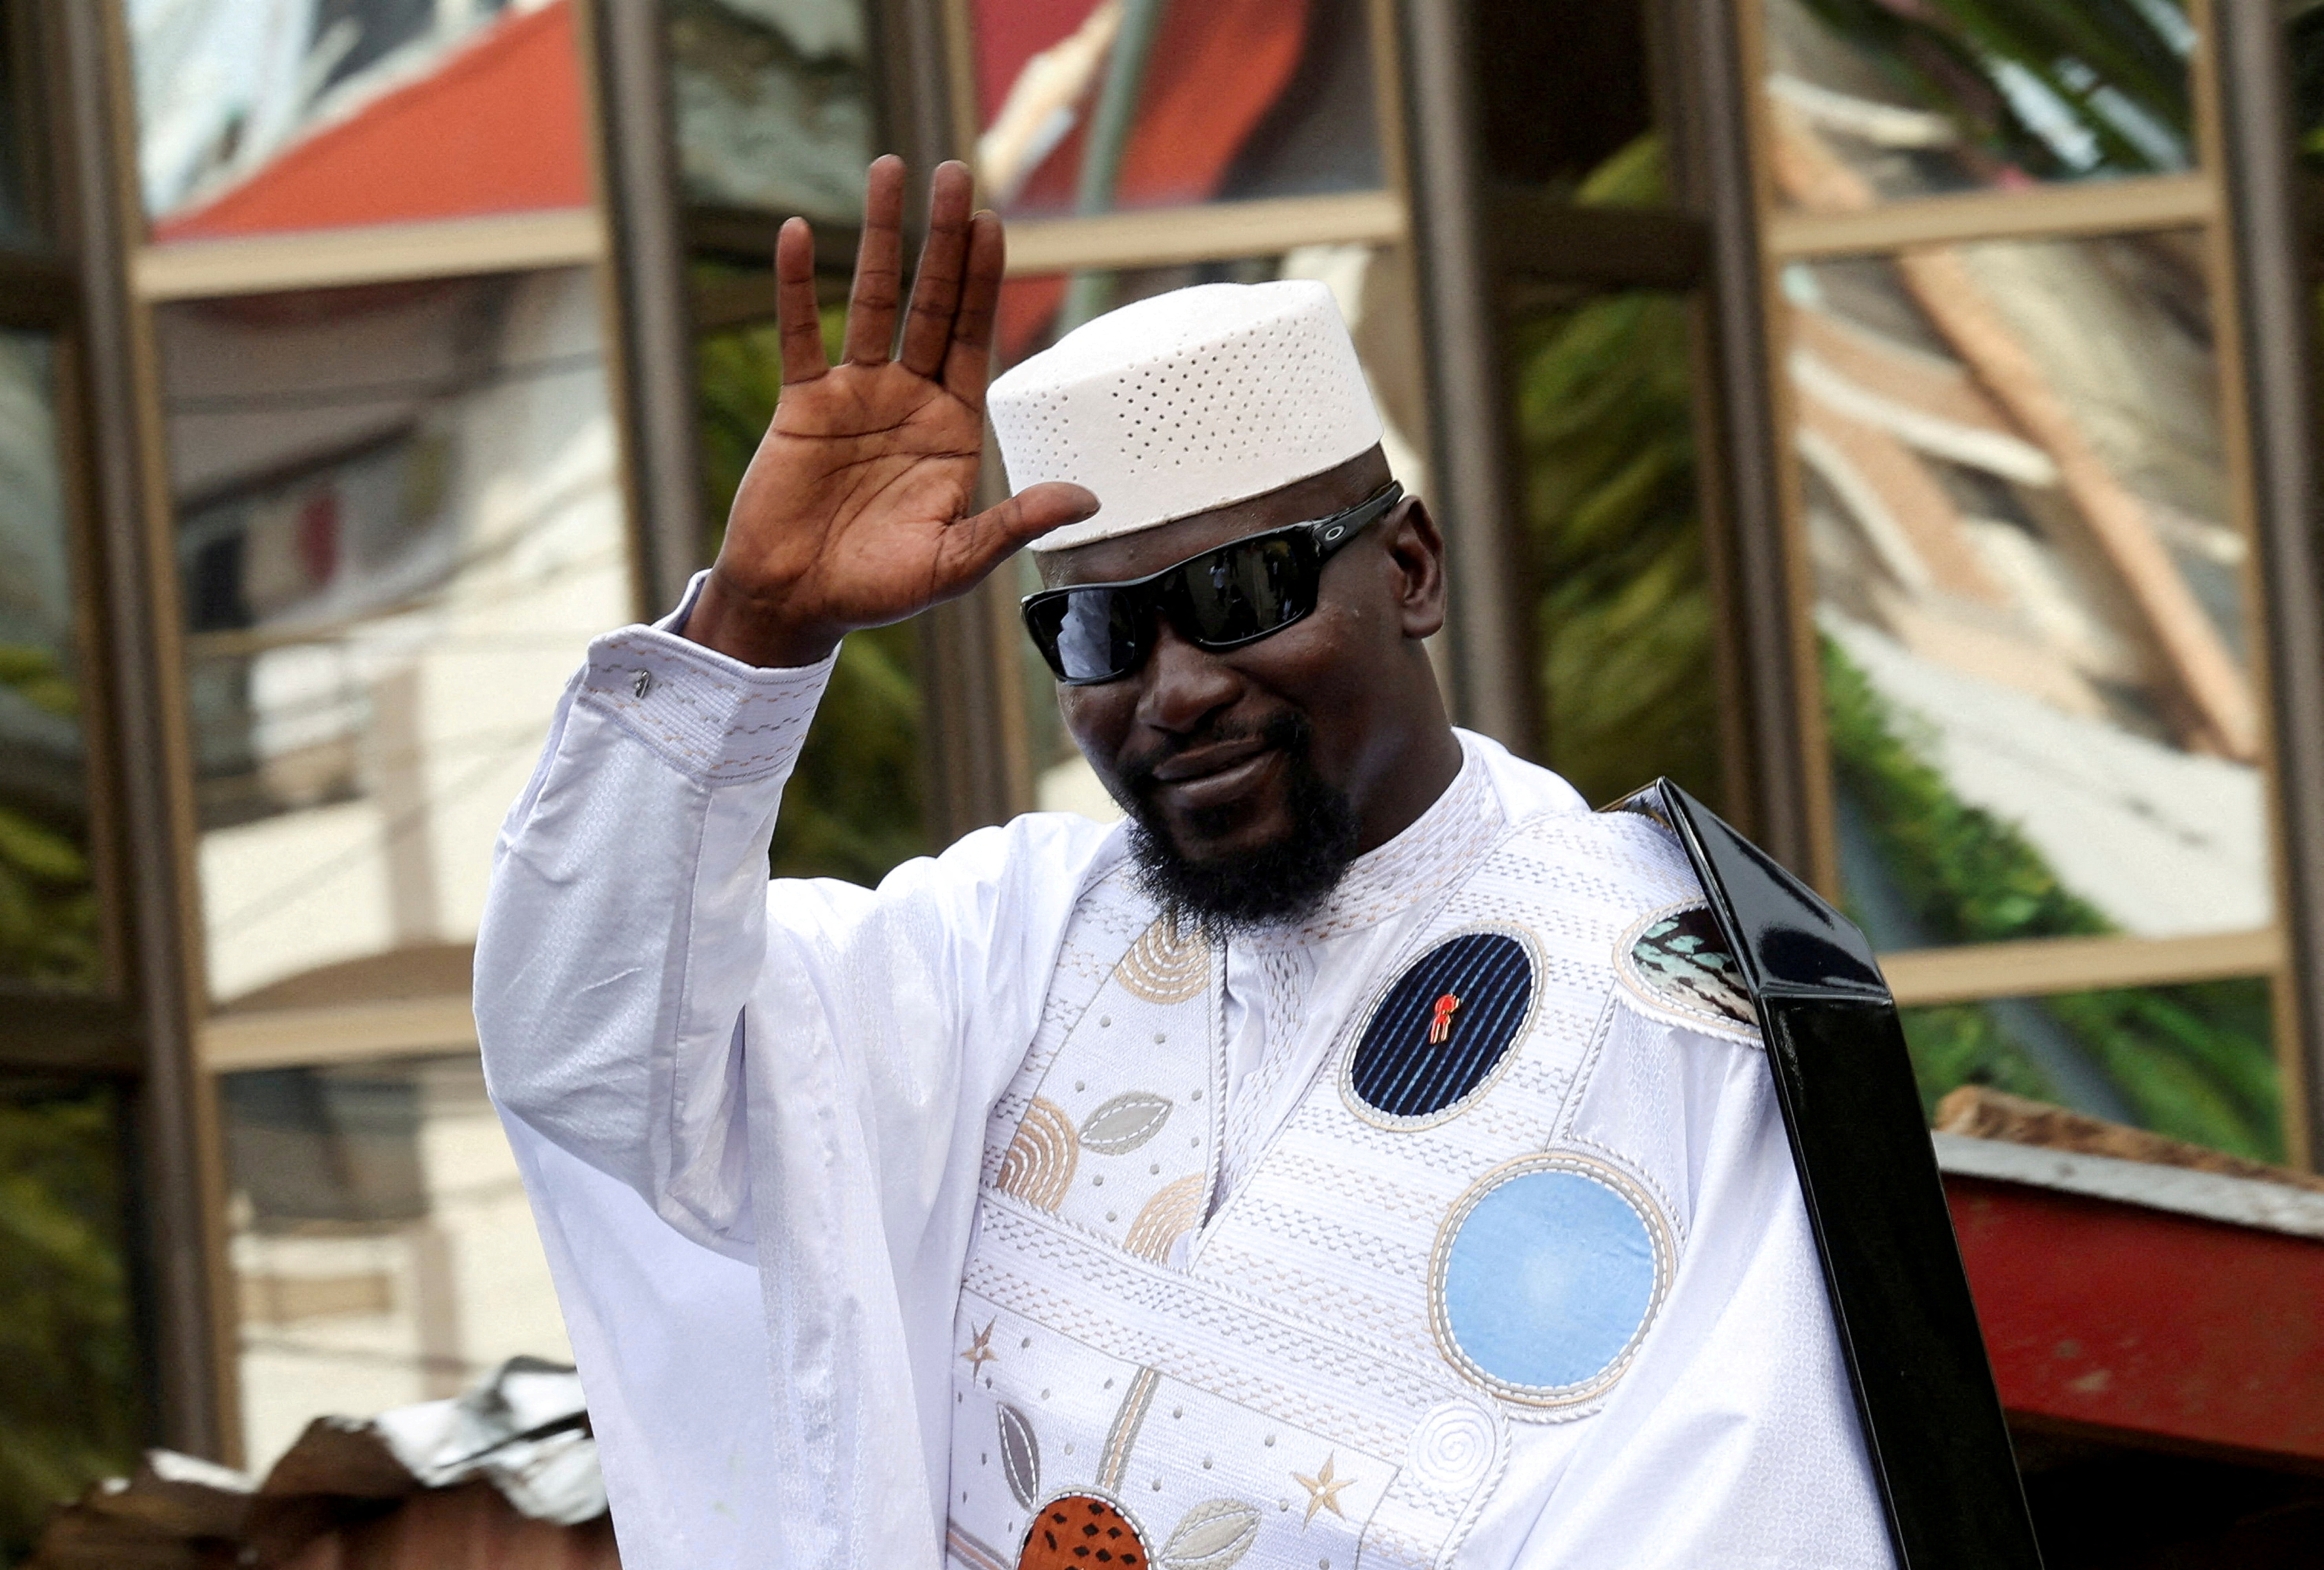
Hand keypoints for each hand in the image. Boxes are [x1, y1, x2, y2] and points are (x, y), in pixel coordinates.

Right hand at [682, 157, 1097, 668]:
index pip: (973, 339)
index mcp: (951, 430)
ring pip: (870, 302)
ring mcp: (854, 398)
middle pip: (930, 304)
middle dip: (943, 240)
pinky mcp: (802, 406)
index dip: (982, 282)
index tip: (994, 223)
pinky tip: (798, 234)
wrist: (800, 606)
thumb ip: (1014, 522)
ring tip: (890, 171)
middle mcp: (908, 401)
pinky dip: (797, 287)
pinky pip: (799, 335)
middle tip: (955, 173)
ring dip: (880, 239)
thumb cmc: (879, 590)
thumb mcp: (956, 562)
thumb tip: (1089, 500)